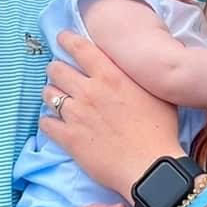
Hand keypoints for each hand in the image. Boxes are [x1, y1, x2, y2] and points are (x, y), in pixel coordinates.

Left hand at [42, 31, 183, 200]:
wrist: (151, 167)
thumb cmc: (160, 131)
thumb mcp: (155, 93)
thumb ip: (136, 77)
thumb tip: (131, 69)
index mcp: (110, 76)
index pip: (79, 47)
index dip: (66, 40)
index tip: (62, 39)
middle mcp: (89, 90)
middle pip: (56, 69)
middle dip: (56, 70)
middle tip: (60, 75)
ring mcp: (76, 114)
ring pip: (48, 94)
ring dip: (51, 94)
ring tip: (57, 99)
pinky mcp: (69, 138)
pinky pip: (46, 123)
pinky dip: (48, 121)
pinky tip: (54, 124)